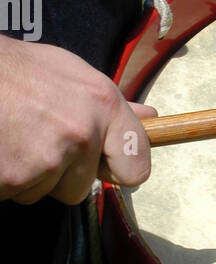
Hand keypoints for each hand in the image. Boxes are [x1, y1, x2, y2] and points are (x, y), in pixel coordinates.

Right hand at [0, 36, 154, 204]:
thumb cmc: (14, 70)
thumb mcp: (70, 73)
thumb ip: (110, 104)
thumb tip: (152, 118)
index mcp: (102, 104)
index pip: (137, 166)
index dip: (121, 171)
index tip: (107, 167)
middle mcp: (81, 134)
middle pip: (81, 187)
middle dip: (59, 173)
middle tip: (34, 138)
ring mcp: (46, 159)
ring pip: (44, 192)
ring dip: (28, 175)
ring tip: (12, 136)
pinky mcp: (14, 177)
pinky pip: (15, 193)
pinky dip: (5, 177)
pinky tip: (1, 146)